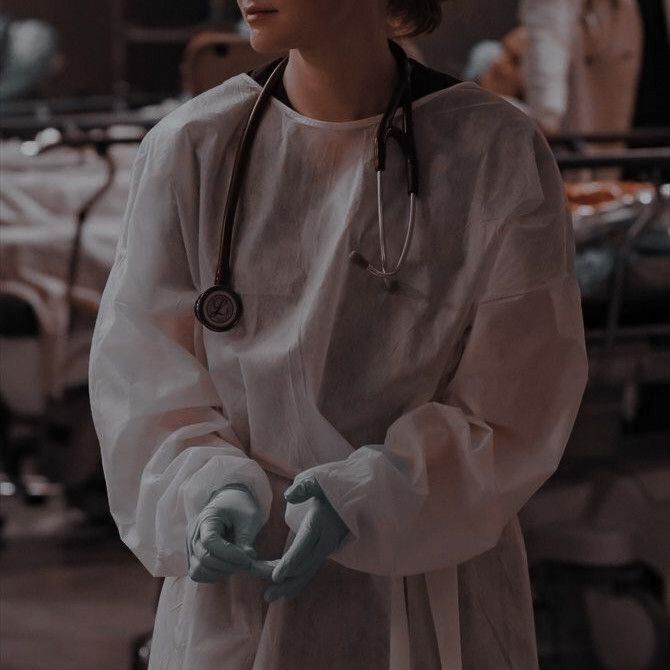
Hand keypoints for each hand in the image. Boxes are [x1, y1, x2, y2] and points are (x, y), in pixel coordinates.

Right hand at [186, 483, 269, 582]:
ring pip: (198, 571)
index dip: (229, 554)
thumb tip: (249, 560)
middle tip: (248, 563)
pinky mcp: (194, 556)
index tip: (248, 558)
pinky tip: (229, 566)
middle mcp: (194, 534)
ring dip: (221, 572)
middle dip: (229, 565)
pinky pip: (198, 574)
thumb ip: (247, 539)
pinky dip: (214, 574)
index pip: (210, 542)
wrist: (230, 500)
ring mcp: (191, 547)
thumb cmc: (240, 506)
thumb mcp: (249, 517)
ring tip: (238, 563)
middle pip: (204, 559)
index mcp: (207, 519)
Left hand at [264, 477, 348, 601]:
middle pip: (306, 565)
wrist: (353, 496)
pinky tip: (283, 590)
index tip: (275, 576)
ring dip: (291, 586)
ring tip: (270, 597)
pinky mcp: (324, 551)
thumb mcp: (318, 483)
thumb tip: (289, 496)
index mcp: (321, 523)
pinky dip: (297, 580)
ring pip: (309, 571)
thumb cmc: (330, 488)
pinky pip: (310, 568)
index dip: (291, 562)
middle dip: (287, 581)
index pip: (305, 546)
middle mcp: (326, 539)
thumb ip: (304, 489)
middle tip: (267, 594)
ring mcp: (327, 547)